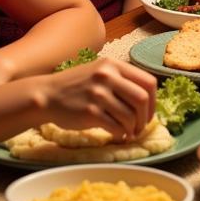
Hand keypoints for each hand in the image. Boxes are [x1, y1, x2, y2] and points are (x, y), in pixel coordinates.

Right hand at [41, 59, 156, 138]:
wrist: (46, 95)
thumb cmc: (76, 86)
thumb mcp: (99, 72)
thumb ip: (121, 79)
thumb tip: (146, 100)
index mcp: (113, 65)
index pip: (148, 82)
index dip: (154, 101)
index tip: (149, 112)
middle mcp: (107, 76)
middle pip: (142, 99)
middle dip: (146, 117)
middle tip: (141, 127)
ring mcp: (98, 94)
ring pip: (130, 115)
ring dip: (134, 128)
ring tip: (129, 133)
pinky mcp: (90, 112)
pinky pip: (116, 127)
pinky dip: (121, 134)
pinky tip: (119, 135)